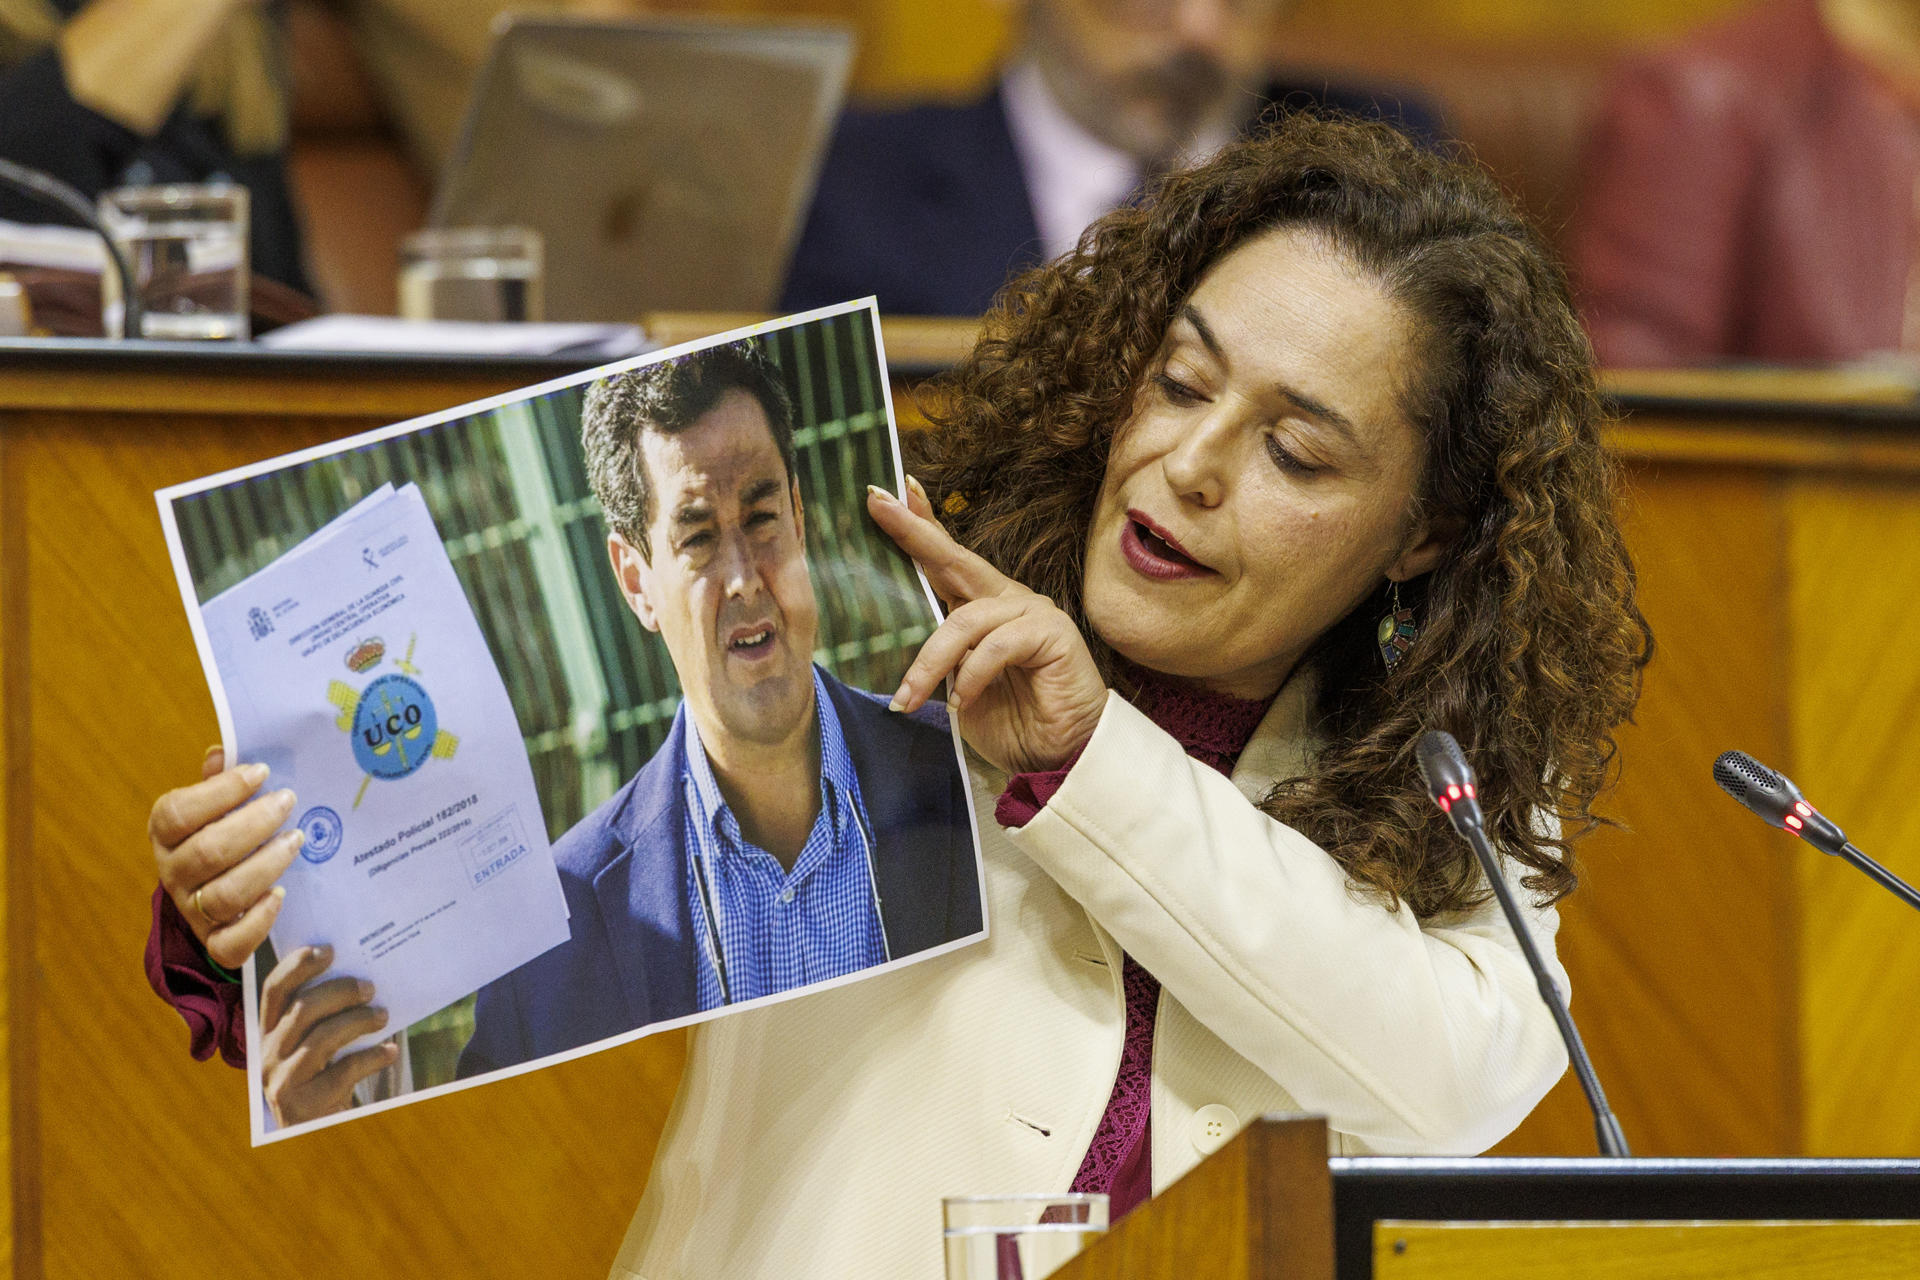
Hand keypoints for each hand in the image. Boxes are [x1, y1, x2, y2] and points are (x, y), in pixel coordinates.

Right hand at [149, 747, 300, 969]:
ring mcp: (192, 909)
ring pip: (224, 896)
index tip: (262, 773)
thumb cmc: (222, 830)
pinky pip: (230, 944)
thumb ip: (218, 779)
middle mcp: (173, 872)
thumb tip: (222, 753)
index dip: (221, 791)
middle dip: (254, 824)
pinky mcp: (215, 941)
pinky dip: (258, 921)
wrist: (213, 891)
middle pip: (207, 853)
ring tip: (296, 840)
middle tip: (288, 801)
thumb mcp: (215, 803)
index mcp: (165, 833)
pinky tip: (280, 894)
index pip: (178, 813)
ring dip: (265, 865)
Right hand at [259, 945, 397, 1125]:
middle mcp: (266, 1054)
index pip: (275, 989)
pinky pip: (343, 1071)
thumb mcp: (318, 1044)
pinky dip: (372, 1058)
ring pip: (322, 1038)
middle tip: (370, 987)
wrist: (316, 1131)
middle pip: (302, 1008)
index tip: (329, 950)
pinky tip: (390, 1051)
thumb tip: (367, 979)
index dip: (298, 965)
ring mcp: (280, 1080)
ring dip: (358, 1021)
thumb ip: (327, 1016)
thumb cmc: (324, 1076)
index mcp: (268, 1031)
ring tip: (383, 1015)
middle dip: (340, 991)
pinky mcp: (301, 1104)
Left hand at [867, 478, 1106, 773]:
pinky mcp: (1051, 633)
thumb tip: (892, 642)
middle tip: (880, 503)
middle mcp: (1006, 601)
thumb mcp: (957, 688)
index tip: (885, 497)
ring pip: (964, 620)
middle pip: (955, 559)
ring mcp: (1031, 612)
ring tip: (909, 698)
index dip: (919, 526)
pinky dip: (971, 676)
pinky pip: (995, 645)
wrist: (1059, 758)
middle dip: (914, 531)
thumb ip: (937, 659)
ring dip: (930, 662)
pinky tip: (963, 702)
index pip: (946, 560)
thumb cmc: (1011, 724)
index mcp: (982, 608)